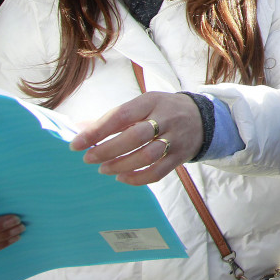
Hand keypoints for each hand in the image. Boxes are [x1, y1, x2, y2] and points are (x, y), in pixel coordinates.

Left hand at [69, 93, 204, 185]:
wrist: (203, 118)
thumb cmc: (162, 111)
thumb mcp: (142, 105)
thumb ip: (113, 117)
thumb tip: (79, 128)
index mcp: (151, 101)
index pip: (121, 116)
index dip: (97, 131)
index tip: (76, 144)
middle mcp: (166, 118)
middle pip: (135, 137)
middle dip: (108, 150)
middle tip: (88, 158)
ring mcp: (175, 139)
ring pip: (147, 156)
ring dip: (121, 165)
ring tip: (104, 169)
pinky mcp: (180, 156)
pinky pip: (157, 172)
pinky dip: (136, 178)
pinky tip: (122, 177)